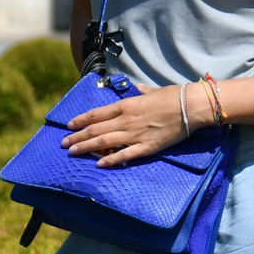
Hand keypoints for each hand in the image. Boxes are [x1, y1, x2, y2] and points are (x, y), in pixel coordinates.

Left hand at [63, 84, 192, 165]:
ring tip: (73, 152)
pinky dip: (110, 160)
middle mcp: (126, 120)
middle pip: (95, 130)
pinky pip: (124, 155)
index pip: (97, 114)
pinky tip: (99, 164)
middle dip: (77, 137)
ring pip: (104, 143)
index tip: (69, 126)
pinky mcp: (147, 146)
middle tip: (64, 143)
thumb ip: (142, 92)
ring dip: (86, 148)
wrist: (190, 106)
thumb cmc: (173, 96)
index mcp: (126, 105)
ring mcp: (135, 134)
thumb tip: (138, 89)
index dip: (81, 120)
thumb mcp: (153, 91)